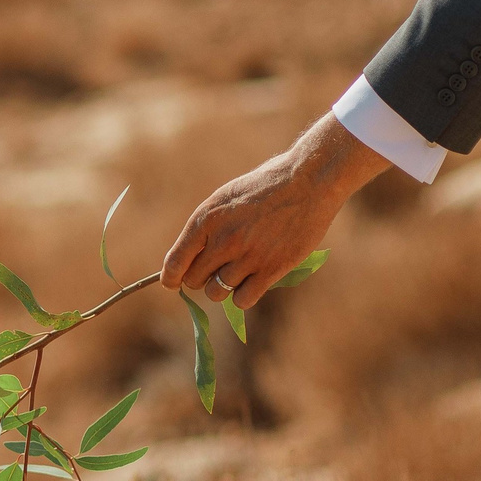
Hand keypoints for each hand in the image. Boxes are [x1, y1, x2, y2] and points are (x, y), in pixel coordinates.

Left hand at [158, 113, 388, 307]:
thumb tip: (186, 261)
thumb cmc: (264, 188)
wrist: (309, 180)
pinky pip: (243, 300)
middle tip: (216, 268)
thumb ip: (205, 229)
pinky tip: (251, 282)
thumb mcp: (225, 199)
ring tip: (236, 272)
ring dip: (222, 288)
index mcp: (206, 219)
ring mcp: (248, 256)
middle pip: (194, 281)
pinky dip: (243, 296)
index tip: (173, 283)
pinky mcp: (272, 268)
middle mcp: (224, 240)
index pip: (175, 263)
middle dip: (201, 278)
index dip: (171, 278)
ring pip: (216, 293)